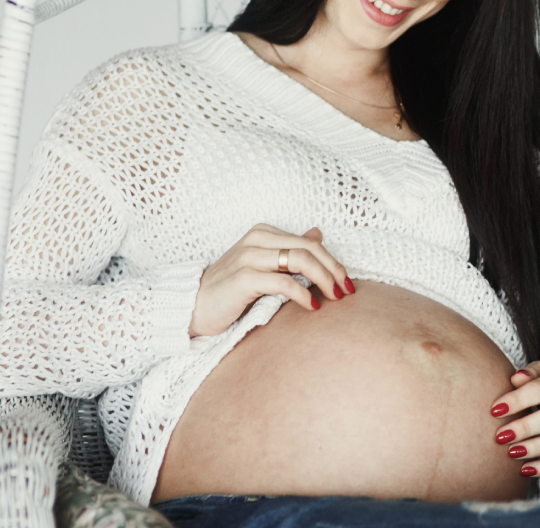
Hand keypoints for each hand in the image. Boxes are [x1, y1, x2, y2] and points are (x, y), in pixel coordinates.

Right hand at [189, 224, 354, 336]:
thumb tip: (317, 233)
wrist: (192, 306)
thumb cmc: (230, 289)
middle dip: (333, 270)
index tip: (346, 282)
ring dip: (324, 280)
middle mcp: (257, 239)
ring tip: (334, 297)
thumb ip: (288, 249)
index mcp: (264, 233)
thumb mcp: (263, 265)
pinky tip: (312, 306)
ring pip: (300, 260)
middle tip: (347, 290)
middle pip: (309, 249)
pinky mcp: (243, 278)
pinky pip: (283, 282)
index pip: (310, 243)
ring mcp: (249, 257)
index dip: (333, 262)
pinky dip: (303, 294)